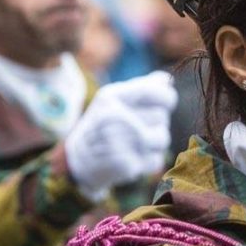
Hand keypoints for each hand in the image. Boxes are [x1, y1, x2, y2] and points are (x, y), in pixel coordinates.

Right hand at [65, 71, 177, 201]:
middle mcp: (115, 118)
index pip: (158, 93)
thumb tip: (167, 79)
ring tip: (137, 142)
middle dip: (155, 122)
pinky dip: (148, 160)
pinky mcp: (126, 165)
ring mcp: (121, 143)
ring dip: (155, 142)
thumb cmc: (103, 123)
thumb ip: (142, 87)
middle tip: (138, 126)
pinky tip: (133, 157)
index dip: (168, 98)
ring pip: (163, 138)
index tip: (164, 103)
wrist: (78, 160)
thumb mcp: (114, 98)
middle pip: (162, 116)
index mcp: (112, 97)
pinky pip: (157, 159)